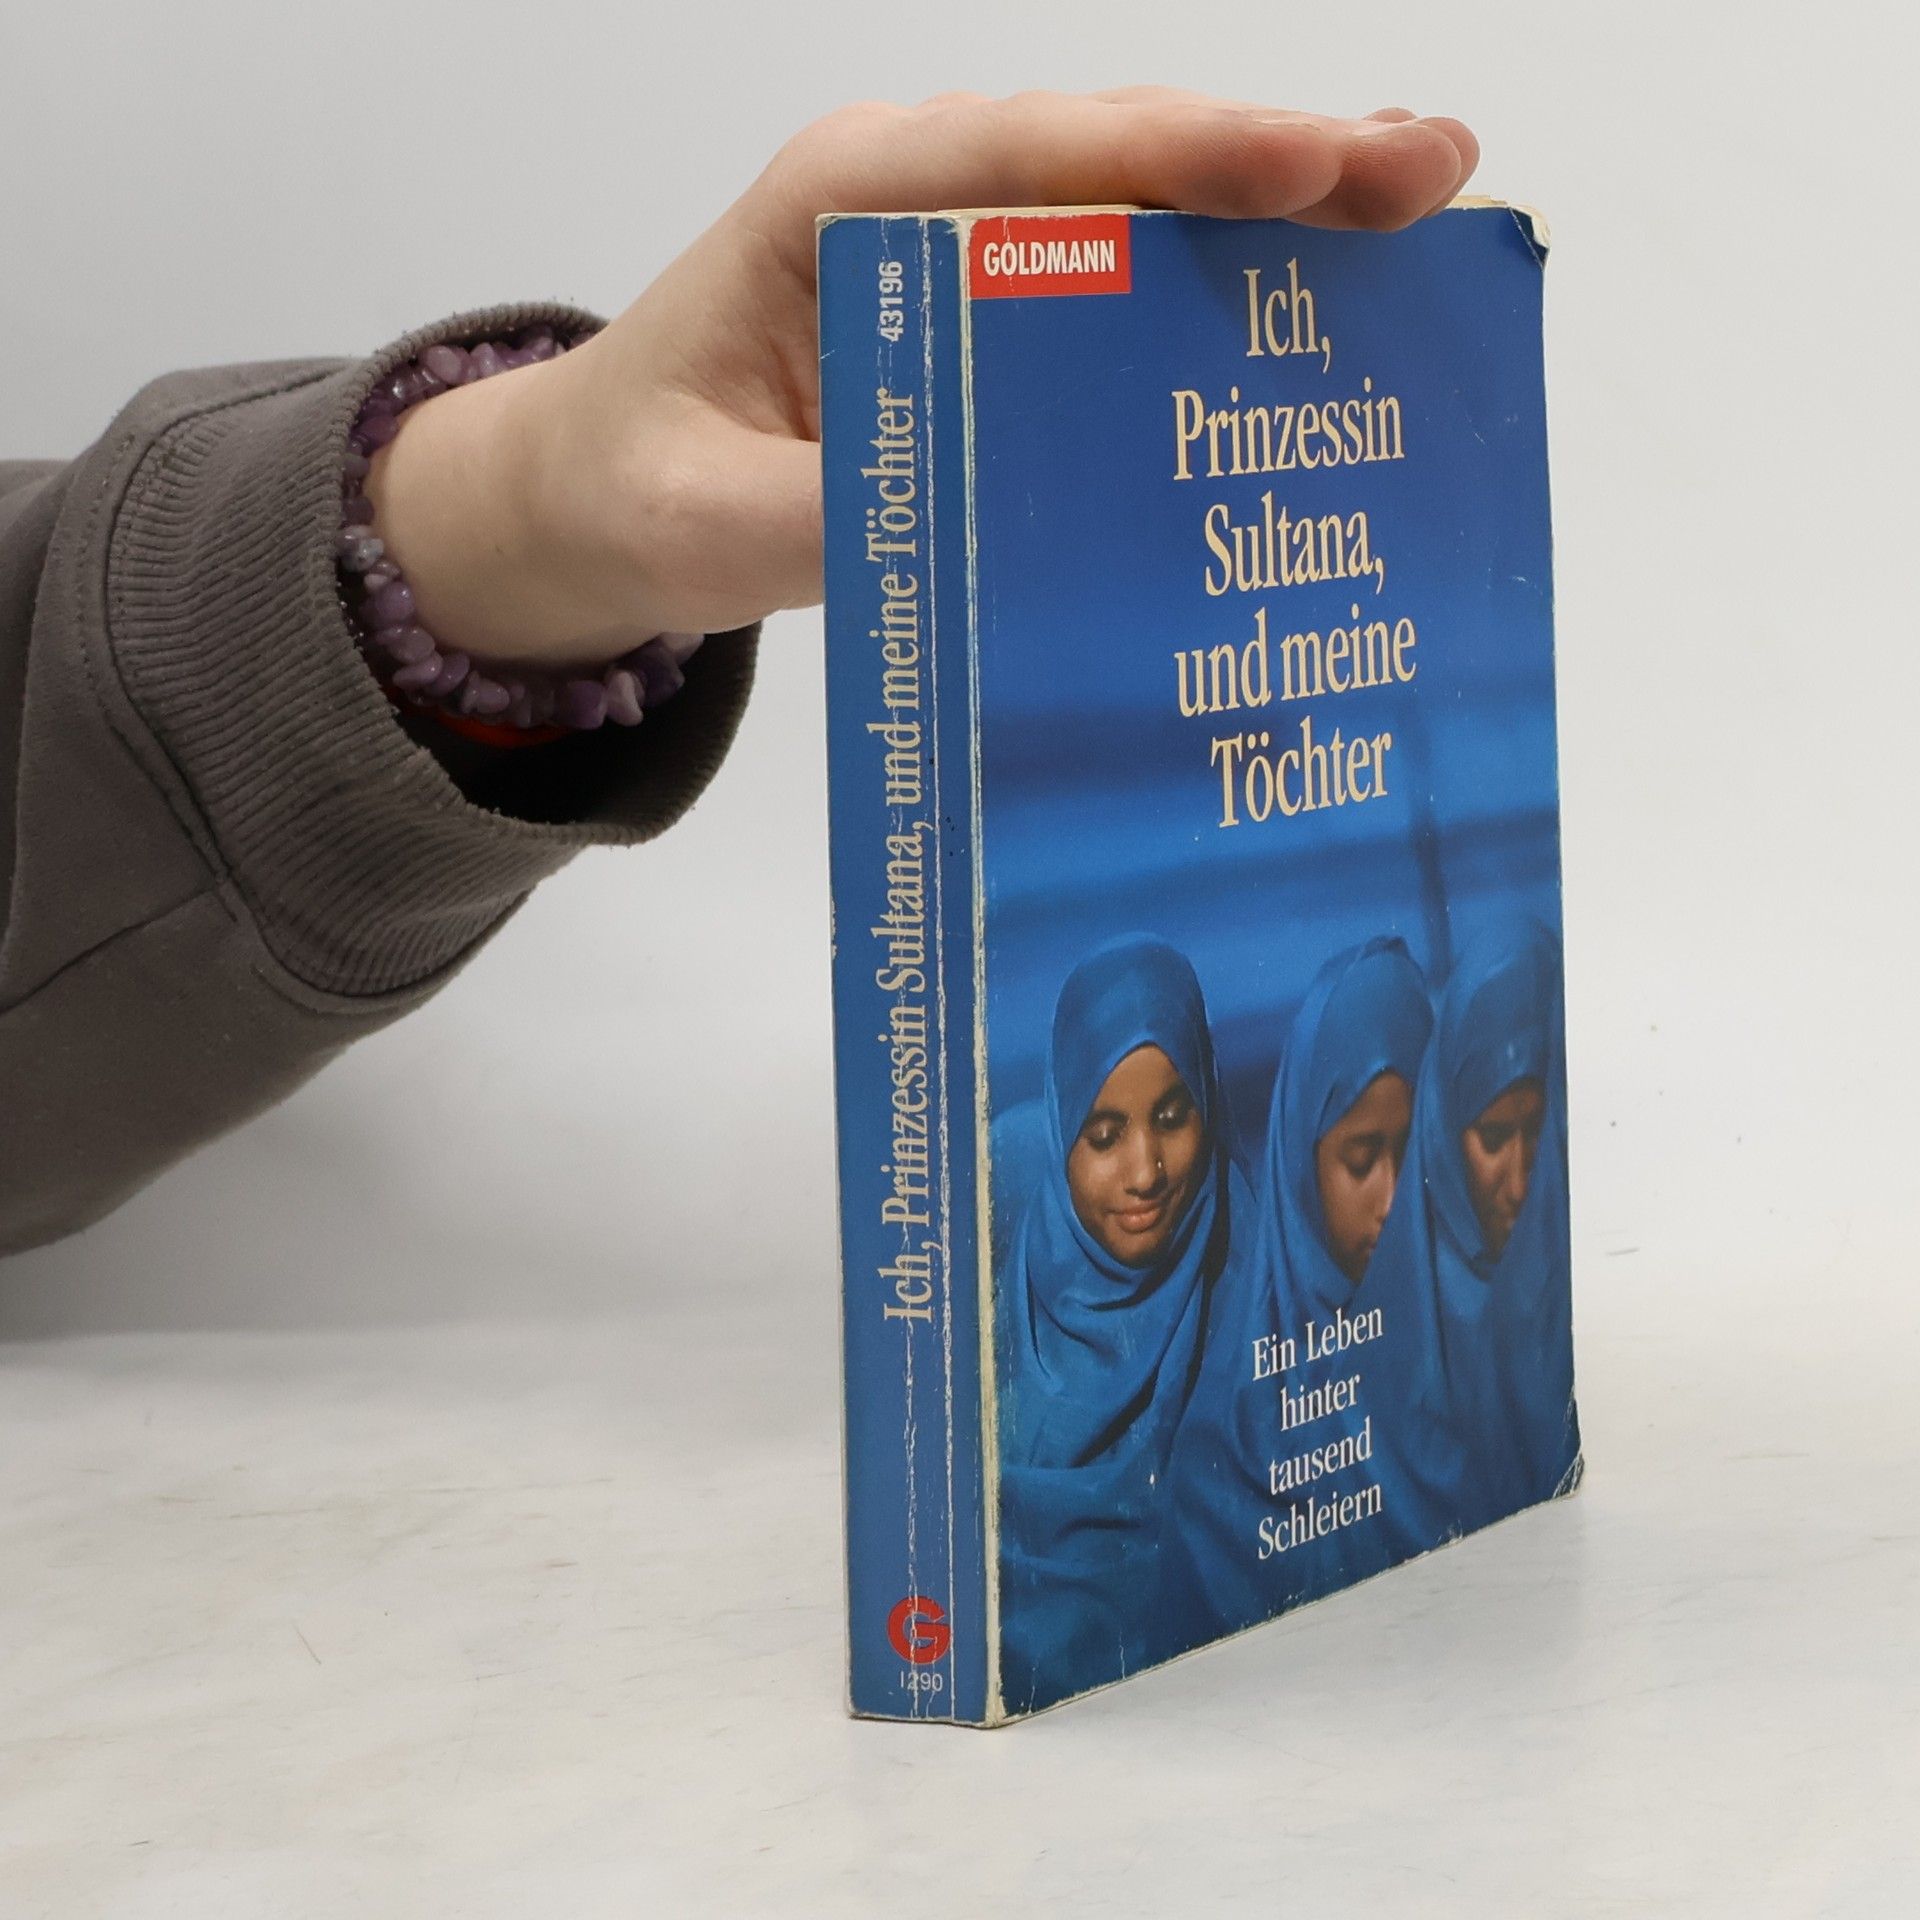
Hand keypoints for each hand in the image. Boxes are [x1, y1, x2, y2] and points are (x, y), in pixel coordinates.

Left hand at [369, 92, 1476, 669]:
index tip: (1318, 162)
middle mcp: (917, 203)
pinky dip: (1218, 289)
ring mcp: (960, 255)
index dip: (1187, 156)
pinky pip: (1116, 285)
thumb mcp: (712, 519)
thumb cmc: (637, 482)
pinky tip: (1313, 310)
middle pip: (1118, 159)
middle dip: (1279, 165)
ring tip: (1417, 220)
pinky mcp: (985, 318)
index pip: (1034, 157)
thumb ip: (837, 517)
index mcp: (842, 207)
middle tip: (1431, 176)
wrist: (595, 492)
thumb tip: (988, 530)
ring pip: (1137, 208)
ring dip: (1275, 216)